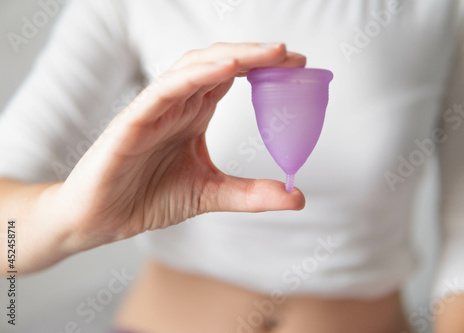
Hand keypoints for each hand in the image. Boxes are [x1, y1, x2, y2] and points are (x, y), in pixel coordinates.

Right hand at [50, 42, 306, 253]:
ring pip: (193, 67)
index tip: (298, 67)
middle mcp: (176, 104)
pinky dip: (194, 75)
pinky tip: (226, 68)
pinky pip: (163, 90)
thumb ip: (251, 194)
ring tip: (269, 53)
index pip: (232, 78)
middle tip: (292, 54)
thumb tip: (296, 196)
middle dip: (255, 55)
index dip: (263, 68)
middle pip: (218, 64)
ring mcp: (154, 109)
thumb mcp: (211, 195)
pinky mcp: (132, 122)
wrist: (101, 220)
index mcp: (193, 114)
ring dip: (232, 56)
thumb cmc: (148, 197)